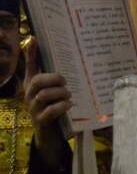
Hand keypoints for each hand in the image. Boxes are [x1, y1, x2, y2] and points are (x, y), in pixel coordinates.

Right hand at [24, 40, 70, 169]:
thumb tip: (65, 60)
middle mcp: (29, 95)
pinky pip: (49, 111)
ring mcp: (34, 108)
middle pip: (36, 81)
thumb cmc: (53, 107)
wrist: (49, 133)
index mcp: (32, 85)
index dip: (31, 54)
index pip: (29, 67)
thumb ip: (55, 77)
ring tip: (69, 95)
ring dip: (60, 93)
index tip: (35, 39)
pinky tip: (69, 104)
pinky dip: (61, 107)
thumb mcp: (53, 90)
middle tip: (66, 81)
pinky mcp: (41, 121)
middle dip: (53, 78)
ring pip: (44, 96)